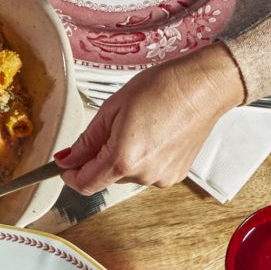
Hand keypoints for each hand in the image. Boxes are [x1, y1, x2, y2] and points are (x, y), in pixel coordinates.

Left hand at [55, 43, 246, 193]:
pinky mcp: (176, 175)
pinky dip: (142, 158)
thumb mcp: (112, 108)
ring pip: (126, 174)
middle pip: (105, 177)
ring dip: (122, 157)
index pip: (85, 183)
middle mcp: (144, 175)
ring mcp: (162, 177)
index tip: (65, 165)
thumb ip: (87, 140)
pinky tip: (153, 134)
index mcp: (123, 159)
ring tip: (138, 126)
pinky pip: (147, 171)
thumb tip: (68, 158)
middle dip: (99, 157)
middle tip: (111, 127)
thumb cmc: (164, 88)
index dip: (70, 175)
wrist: (204, 86)